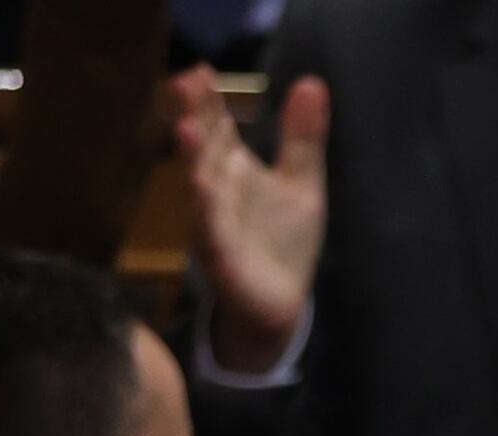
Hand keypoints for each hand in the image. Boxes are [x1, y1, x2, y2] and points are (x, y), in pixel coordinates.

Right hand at [172, 65, 326, 375]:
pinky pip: (210, 231)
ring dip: (192, 159)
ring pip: (200, 185)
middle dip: (193, 115)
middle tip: (186, 83)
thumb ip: (302, 137)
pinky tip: (201, 190)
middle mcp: (217, 187)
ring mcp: (214, 221)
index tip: (201, 70)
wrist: (281, 303)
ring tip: (186, 130)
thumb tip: (312, 82)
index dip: (208, 98)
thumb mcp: (301, 182)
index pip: (218, 123)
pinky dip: (206, 211)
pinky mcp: (221, 257)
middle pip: (203, 146)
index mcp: (233, 166)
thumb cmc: (283, 239)